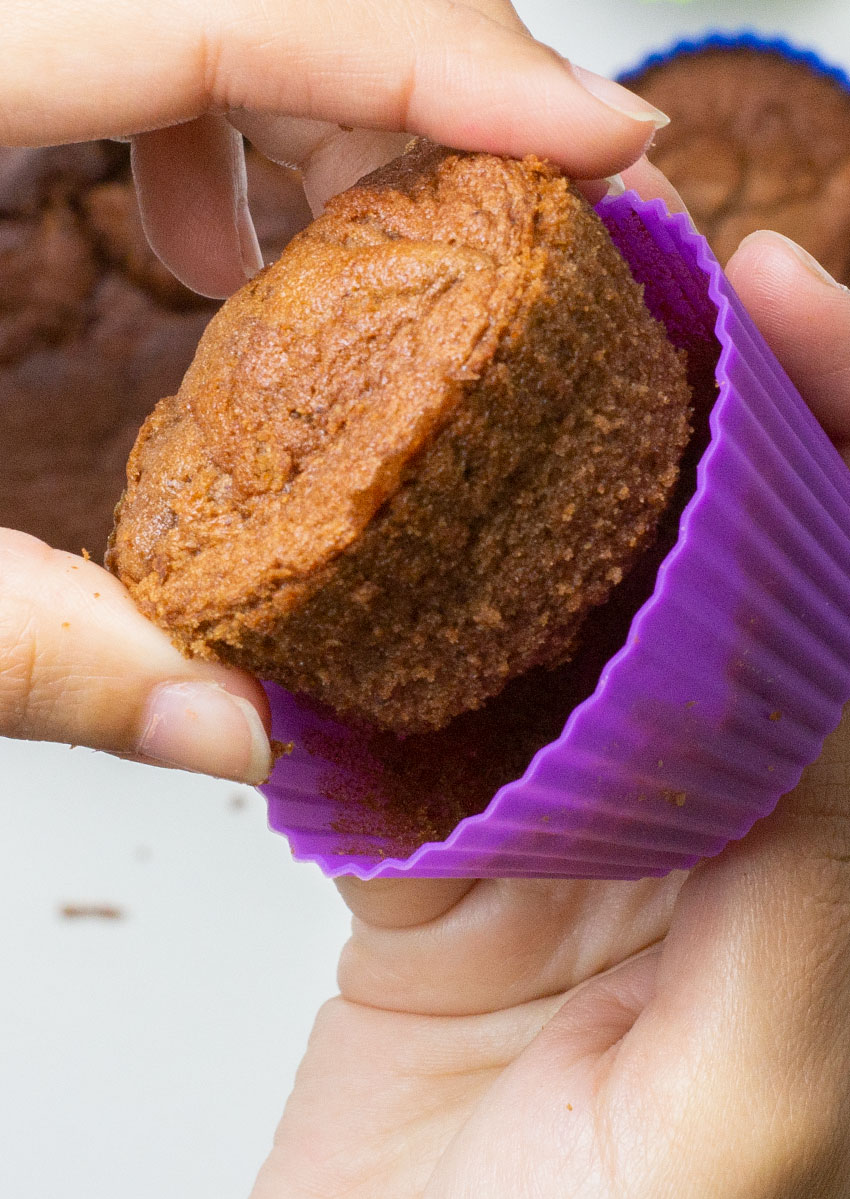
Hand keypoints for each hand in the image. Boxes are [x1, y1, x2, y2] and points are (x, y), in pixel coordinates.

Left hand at [0, 0, 665, 776]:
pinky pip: (135, 49)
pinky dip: (219, 130)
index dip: (442, 68)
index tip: (612, 142)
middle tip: (543, 214)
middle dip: (424, 83)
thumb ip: (38, 651)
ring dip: (331, 109)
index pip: (221, 14)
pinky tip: (205, 246)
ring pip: (207, 6)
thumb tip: (246, 741)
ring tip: (373, 258)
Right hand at [217, 215, 849, 1198]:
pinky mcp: (437, 874)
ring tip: (493, 389)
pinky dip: (386, 642)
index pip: (847, 623)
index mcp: (820, 887)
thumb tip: (837, 670)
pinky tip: (367, 563)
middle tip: (637, 299)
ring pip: (557, 639)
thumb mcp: (746, 1117)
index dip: (834, 451)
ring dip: (531, 518)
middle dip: (690, 437)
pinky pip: (414, 722)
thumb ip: (808, 897)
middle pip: (712, 595)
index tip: (780, 307)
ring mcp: (567, 850)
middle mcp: (711, 847)